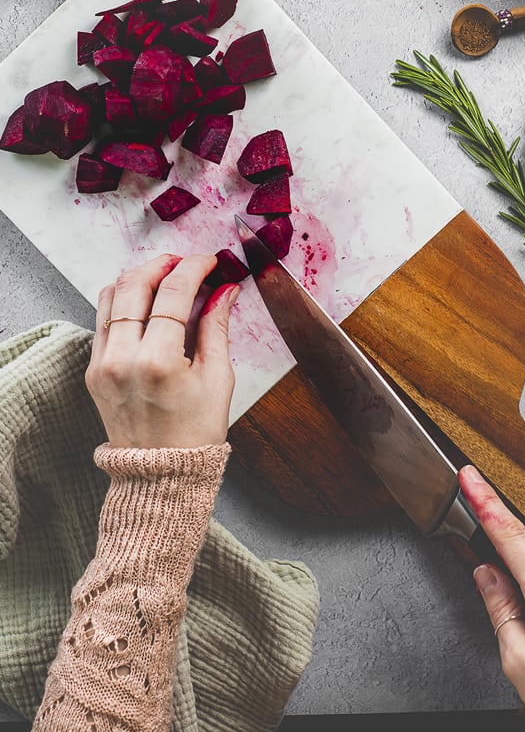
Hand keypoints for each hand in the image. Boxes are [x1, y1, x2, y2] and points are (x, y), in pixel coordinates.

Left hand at [86, 253, 239, 448]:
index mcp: (159, 361)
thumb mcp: (218, 377)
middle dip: (164, 264)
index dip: (194, 268)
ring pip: (112, 296)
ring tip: (165, 278)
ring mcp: (102, 363)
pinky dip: (125, 301)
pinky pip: (104, 319)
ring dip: (140, 278)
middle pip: (136, 284)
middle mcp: (123, 358)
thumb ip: (217, 327)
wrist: (162, 470)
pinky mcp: (93, 368)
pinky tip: (148, 303)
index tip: (209, 261)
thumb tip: (224, 290)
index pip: (174, 293)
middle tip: (186, 263)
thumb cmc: (196, 430)